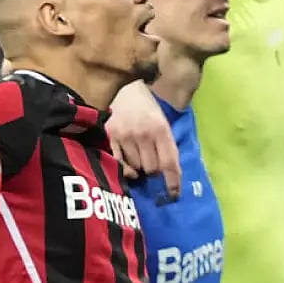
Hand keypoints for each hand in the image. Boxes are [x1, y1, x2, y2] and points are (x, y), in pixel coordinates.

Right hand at [107, 80, 180, 196]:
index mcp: (160, 129)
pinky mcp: (109, 135)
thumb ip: (167, 146)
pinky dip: (125, 169)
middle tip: (153, 162)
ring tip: (139, 154)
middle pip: (151, 169)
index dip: (172, 181)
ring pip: (135, 167)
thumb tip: (171, 174)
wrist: (124, 87)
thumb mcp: (163, 123)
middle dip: (154, 170)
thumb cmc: (147, 108)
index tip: (174, 195)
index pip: (169, 162)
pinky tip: (129, 167)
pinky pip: (118, 162)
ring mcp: (124, 135)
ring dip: (139, 167)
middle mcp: (142, 134)